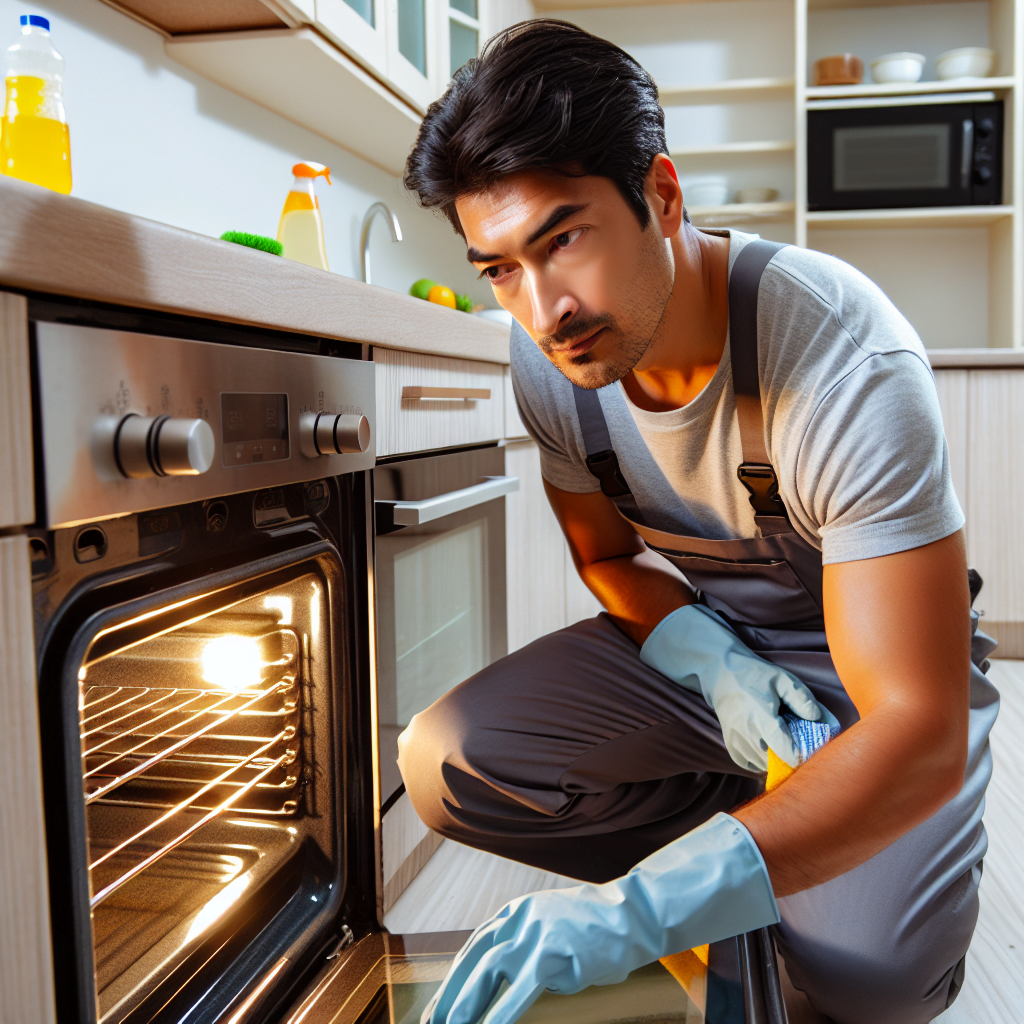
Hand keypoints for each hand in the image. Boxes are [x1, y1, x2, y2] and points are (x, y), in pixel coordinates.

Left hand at [421, 814, 778, 1023]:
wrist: (633, 914)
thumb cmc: (596, 930)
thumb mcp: (551, 930)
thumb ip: (525, 948)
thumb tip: (501, 983)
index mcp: (515, 914)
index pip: (474, 949)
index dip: (454, 980)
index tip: (438, 1008)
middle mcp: (518, 919)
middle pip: (473, 960)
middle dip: (450, 996)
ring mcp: (534, 933)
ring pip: (487, 971)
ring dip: (465, 1004)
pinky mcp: (552, 952)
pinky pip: (518, 991)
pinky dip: (499, 1014)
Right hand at [640, 604, 839, 771]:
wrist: (720, 671)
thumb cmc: (754, 674)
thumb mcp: (782, 679)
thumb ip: (802, 698)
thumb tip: (818, 719)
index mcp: (762, 717)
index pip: (786, 751)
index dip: (803, 754)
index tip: (810, 746)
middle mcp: (746, 732)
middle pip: (776, 761)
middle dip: (790, 756)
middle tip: (798, 742)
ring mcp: (735, 739)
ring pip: (762, 764)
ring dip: (775, 759)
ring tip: (782, 743)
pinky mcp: (729, 742)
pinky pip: (747, 763)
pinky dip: (759, 761)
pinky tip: (766, 748)